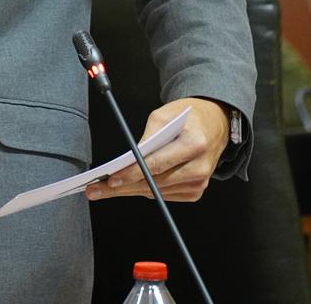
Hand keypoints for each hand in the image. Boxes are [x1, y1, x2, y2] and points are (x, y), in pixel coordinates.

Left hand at [85, 97, 230, 202]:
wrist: (215, 125)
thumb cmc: (187, 117)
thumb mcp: (164, 115)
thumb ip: (147, 137)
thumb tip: (128, 160)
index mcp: (194, 144)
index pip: (157, 164)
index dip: (131, 173)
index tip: (111, 179)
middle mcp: (200, 167)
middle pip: (154, 183)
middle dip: (122, 187)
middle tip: (95, 190)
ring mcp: (200, 183)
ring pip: (156, 192)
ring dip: (130, 190)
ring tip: (105, 189)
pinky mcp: (196, 191)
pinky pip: (164, 195)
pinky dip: (147, 189)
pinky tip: (131, 185)